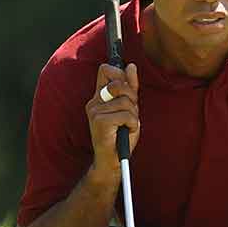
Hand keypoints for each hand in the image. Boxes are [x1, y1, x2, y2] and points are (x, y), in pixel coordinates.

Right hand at [84, 62, 139, 179]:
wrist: (112, 161)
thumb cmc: (121, 136)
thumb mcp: (129, 109)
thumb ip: (130, 88)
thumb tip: (131, 65)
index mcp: (99, 97)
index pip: (106, 70)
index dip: (121, 75)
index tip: (129, 89)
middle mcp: (94, 102)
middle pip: (120, 84)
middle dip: (132, 99)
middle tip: (130, 114)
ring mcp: (95, 111)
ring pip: (126, 103)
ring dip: (133, 116)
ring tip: (127, 127)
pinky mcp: (99, 121)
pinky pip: (126, 115)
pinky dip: (133, 125)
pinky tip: (126, 132)